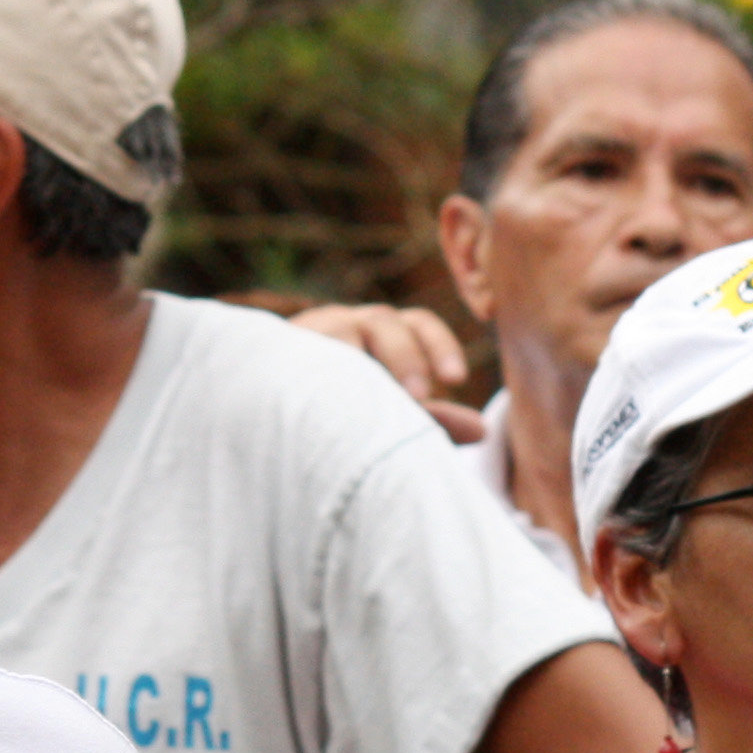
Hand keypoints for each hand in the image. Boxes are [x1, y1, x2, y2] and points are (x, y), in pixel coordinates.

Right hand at [286, 304, 486, 440]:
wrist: (271, 414)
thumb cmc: (341, 412)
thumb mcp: (389, 418)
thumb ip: (431, 421)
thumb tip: (481, 431)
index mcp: (380, 333)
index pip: (417, 324)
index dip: (440, 345)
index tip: (457, 379)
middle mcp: (346, 324)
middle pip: (383, 321)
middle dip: (404, 357)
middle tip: (419, 398)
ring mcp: (308, 333)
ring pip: (339, 329)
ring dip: (358, 359)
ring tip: (367, 398)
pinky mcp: (276, 350)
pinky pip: (296, 350)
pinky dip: (313, 371)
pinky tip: (323, 401)